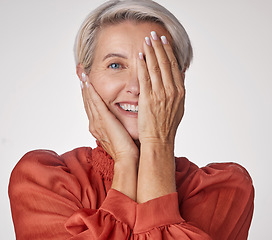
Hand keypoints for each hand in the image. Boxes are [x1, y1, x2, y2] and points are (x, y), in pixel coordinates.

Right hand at [81, 75, 138, 162]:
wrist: (127, 159)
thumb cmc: (127, 149)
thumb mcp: (120, 134)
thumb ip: (117, 125)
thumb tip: (121, 119)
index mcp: (98, 126)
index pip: (92, 106)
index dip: (88, 93)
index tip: (86, 81)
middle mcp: (95, 123)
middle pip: (87, 101)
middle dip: (83, 85)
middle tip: (80, 71)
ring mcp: (97, 122)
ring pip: (89, 100)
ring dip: (85, 85)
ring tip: (81, 72)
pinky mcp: (103, 120)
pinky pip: (95, 102)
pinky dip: (90, 91)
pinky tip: (88, 81)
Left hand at [137, 32, 184, 146]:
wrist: (159, 141)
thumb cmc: (167, 126)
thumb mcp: (179, 107)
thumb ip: (179, 90)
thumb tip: (181, 74)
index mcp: (180, 92)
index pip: (174, 66)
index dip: (169, 52)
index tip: (164, 42)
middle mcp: (172, 91)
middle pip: (166, 63)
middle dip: (159, 47)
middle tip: (154, 35)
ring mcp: (160, 94)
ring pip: (156, 67)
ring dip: (151, 52)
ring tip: (147, 40)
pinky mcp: (148, 99)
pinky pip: (145, 78)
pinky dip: (143, 65)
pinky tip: (140, 56)